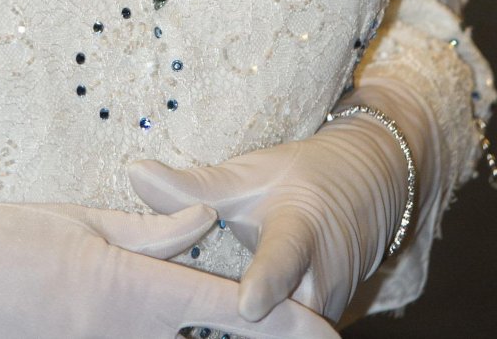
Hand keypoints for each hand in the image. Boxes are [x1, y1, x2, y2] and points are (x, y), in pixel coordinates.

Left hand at [130, 96, 420, 324]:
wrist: (363, 189)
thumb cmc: (295, 179)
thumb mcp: (247, 175)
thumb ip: (192, 186)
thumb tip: (133, 173)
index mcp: (299, 230)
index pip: (283, 258)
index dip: (267, 282)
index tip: (248, 305)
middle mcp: (322, 278)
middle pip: (286, 317)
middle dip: (253, 329)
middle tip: (203, 331)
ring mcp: (327, 308)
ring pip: (287, 334)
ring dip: (254, 336)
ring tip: (202, 332)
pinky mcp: (322, 325)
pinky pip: (288, 337)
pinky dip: (260, 337)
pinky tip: (217, 333)